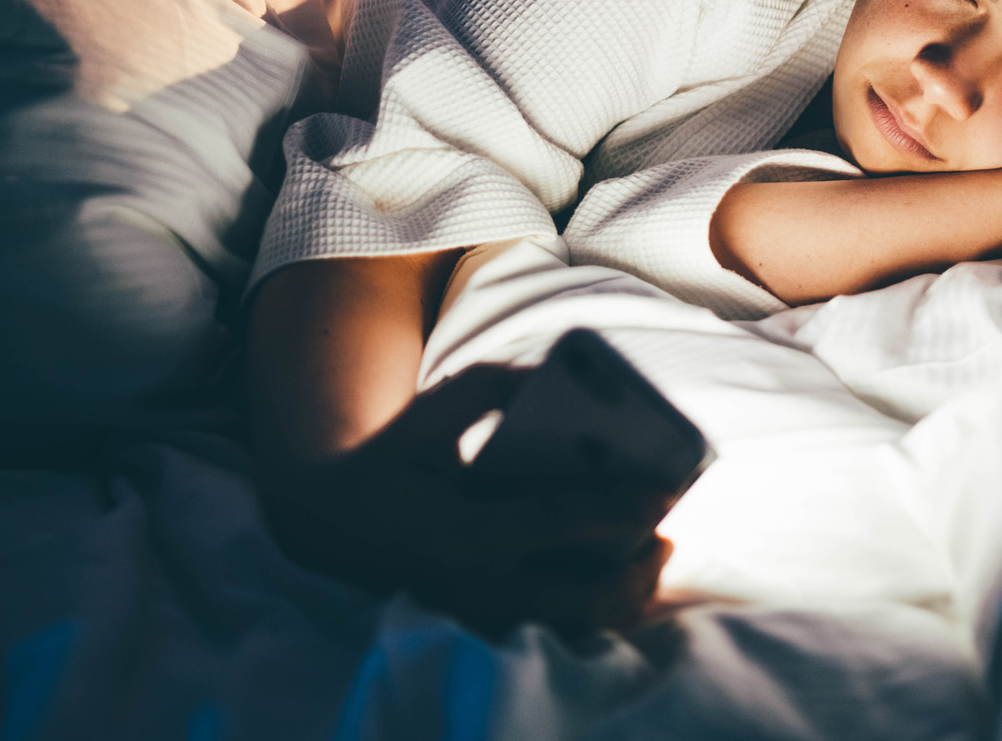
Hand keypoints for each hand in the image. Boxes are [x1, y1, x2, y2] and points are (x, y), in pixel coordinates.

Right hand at [259, 364, 675, 637]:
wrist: (336, 521)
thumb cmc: (395, 457)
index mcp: (466, 531)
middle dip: (634, 570)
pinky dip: (598, 611)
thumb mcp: (433, 411)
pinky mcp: (487, 622)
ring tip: (652, 558)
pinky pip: (557, 627)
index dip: (616, 508)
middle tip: (665, 535)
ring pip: (574, 623)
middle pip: (581, 596)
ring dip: (623, 596)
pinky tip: (622, 581)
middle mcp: (478, 584)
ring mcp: (483, 613)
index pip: (556, 522)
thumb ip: (493, 386)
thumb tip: (554, 374)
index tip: (664, 493)